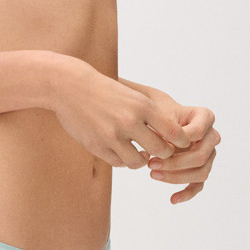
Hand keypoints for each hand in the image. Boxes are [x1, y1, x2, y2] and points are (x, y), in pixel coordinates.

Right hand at [51, 59, 193, 168]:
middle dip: (163, 154)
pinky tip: (121, 151)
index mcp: (141, 105)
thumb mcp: (131, 95)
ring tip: (139, 153)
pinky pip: (118, 162)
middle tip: (159, 152)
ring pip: (138, 161)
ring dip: (141, 160)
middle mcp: (129, 121)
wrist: (69, 86)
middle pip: (160, 150)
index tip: (178, 143)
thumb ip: (150, 114)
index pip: (173, 131)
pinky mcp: (96, 145)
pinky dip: (123, 160)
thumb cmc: (103, 90)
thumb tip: (172, 135)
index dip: (180, 141)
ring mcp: (112, 135)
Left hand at [118, 78, 219, 204]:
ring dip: (177, 177)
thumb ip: (164, 127)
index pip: (197, 132)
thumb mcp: (158, 114)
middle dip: (175, 163)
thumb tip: (163, 147)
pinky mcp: (200, 168)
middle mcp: (211, 136)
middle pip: (201, 156)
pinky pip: (198, 185)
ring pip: (201, 172)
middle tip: (151, 164)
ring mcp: (208, 154)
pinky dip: (186, 193)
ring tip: (153, 175)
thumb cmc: (156, 113)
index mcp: (205, 117)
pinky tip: (172, 199)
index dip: (179, 141)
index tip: (158, 144)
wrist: (154, 119)